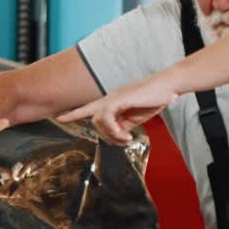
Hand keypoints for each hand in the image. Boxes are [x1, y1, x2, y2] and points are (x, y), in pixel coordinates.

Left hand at [57, 74, 177, 144]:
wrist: (168, 87)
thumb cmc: (154, 99)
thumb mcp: (135, 118)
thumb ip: (123, 126)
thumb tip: (115, 136)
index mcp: (113, 102)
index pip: (88, 108)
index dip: (74, 114)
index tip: (60, 118)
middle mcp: (110, 98)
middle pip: (93, 119)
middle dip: (105, 135)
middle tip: (123, 141)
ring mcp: (114, 97)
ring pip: (98, 120)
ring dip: (111, 134)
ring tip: (127, 138)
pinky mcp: (119, 98)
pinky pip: (106, 117)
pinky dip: (114, 130)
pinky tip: (127, 135)